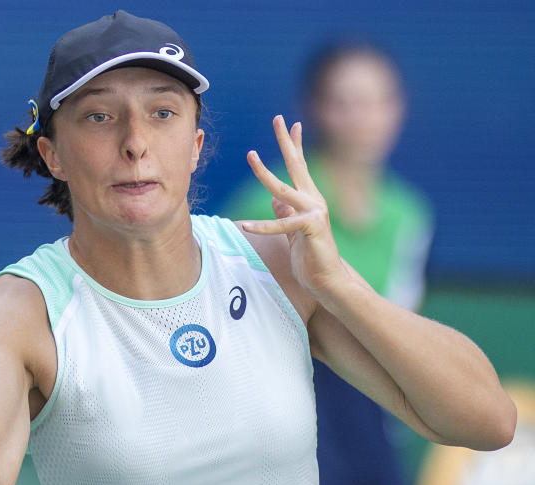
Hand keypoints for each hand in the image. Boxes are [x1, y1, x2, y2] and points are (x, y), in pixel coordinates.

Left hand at [241, 115, 349, 296]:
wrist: (327, 278)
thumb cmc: (310, 254)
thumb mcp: (292, 229)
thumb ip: (284, 212)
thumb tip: (274, 198)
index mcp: (309, 199)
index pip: (300, 166)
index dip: (294, 145)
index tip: (290, 124)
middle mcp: (313, 201)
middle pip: (296, 165)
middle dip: (285, 141)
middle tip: (277, 118)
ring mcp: (313, 213)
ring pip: (283, 189)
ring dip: (264, 173)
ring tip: (250, 156)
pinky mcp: (310, 230)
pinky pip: (281, 226)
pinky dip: (262, 227)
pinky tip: (244, 225)